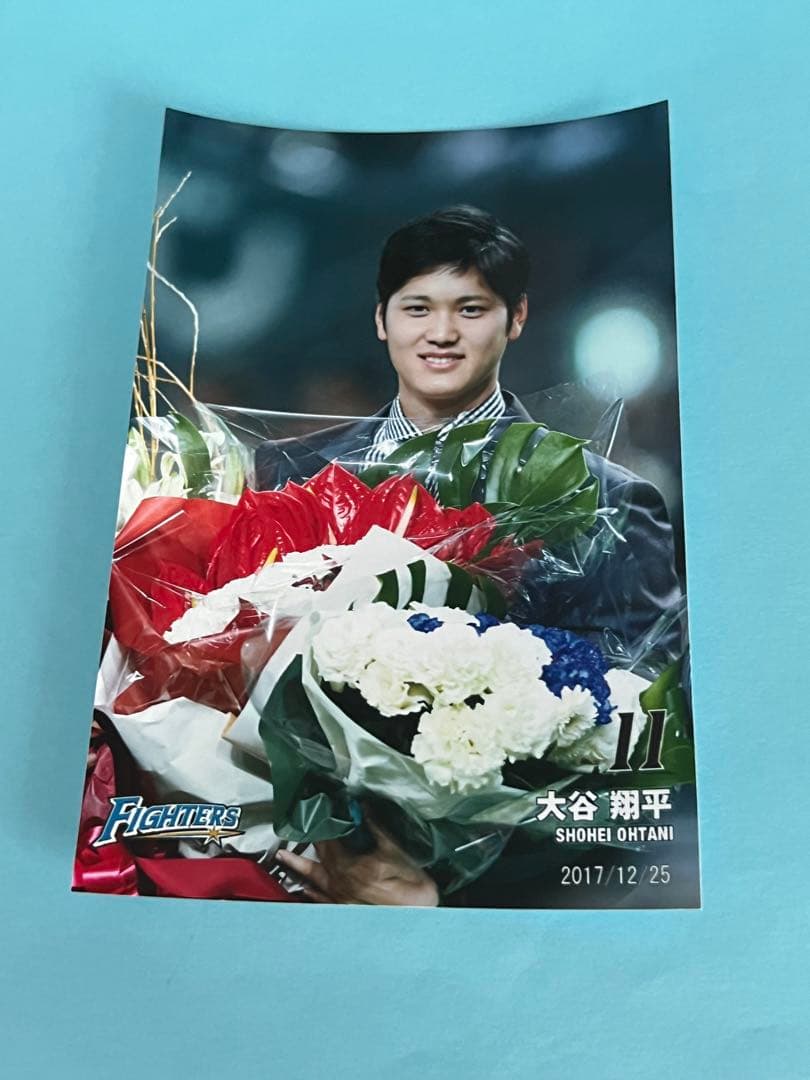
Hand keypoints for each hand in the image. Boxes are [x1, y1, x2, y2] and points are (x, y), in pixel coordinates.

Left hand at [274, 820, 438, 906]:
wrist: (419, 919)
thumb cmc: (413, 887)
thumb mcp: (396, 852)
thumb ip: (376, 830)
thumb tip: (364, 809)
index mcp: (352, 867)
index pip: (330, 841)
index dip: (322, 825)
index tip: (315, 811)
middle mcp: (341, 884)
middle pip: (319, 859)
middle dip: (307, 843)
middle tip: (293, 829)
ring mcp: (341, 900)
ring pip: (314, 880)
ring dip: (298, 867)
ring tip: (283, 857)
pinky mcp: (345, 911)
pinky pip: (321, 901)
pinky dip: (310, 893)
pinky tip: (304, 888)